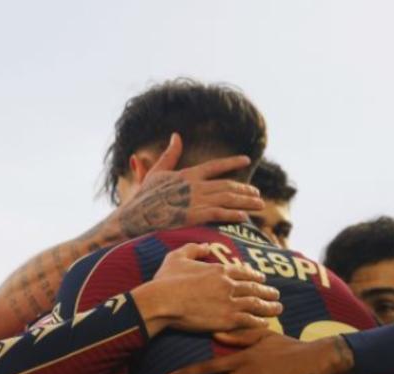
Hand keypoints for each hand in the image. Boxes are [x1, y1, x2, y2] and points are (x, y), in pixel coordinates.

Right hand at [119, 134, 264, 237]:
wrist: (134, 217)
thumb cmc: (144, 197)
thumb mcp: (157, 171)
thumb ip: (170, 154)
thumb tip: (176, 135)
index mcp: (188, 174)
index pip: (215, 165)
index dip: (232, 162)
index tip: (246, 160)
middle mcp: (195, 186)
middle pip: (227, 185)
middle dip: (245, 189)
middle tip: (257, 194)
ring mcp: (195, 201)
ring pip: (227, 199)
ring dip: (245, 201)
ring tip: (259, 205)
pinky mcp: (193, 217)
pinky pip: (219, 214)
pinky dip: (232, 214)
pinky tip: (244, 217)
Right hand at [134, 243, 282, 335]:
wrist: (163, 302)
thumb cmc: (166, 280)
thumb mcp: (177, 257)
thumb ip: (193, 249)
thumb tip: (205, 246)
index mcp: (219, 269)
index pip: (243, 272)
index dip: (254, 276)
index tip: (262, 279)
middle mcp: (229, 285)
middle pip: (254, 288)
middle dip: (267, 291)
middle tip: (276, 294)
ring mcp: (230, 302)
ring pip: (256, 304)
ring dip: (269, 306)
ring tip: (278, 308)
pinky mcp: (227, 319)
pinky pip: (249, 320)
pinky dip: (259, 322)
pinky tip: (265, 323)